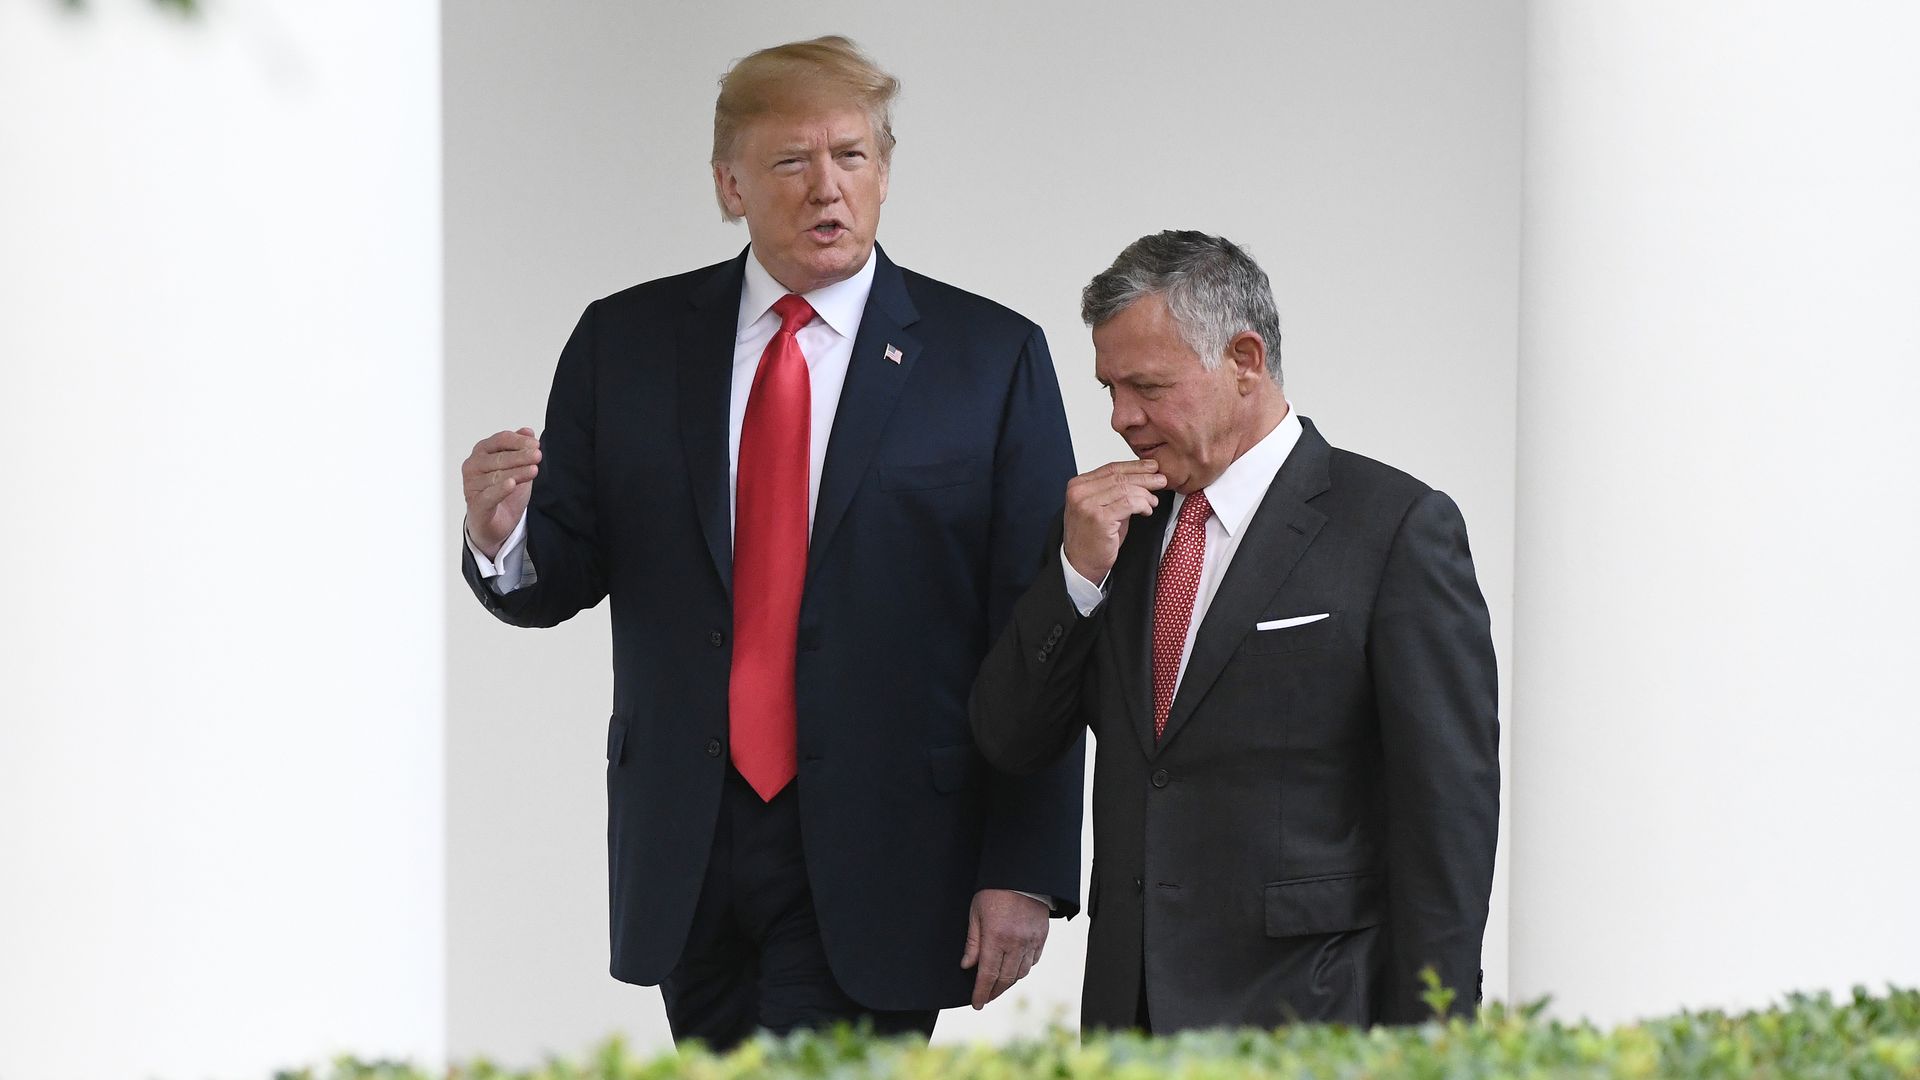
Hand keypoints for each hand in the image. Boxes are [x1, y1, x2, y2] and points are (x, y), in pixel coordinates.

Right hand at [461, 427, 540, 558]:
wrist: (497, 523)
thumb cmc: (505, 492)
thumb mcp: (517, 467)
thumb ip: (520, 448)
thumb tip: (528, 431)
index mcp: (482, 451)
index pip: (501, 440)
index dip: (519, 441)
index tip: (536, 444)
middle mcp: (473, 465)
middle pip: (499, 457)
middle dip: (521, 456)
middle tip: (538, 455)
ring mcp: (471, 485)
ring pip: (497, 476)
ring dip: (517, 472)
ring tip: (534, 470)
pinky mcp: (476, 504)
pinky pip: (488, 495)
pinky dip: (500, 490)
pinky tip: (511, 485)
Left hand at [960, 888, 1049, 1009]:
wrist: (1022, 875)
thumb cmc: (994, 892)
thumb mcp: (976, 914)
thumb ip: (973, 942)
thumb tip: (967, 966)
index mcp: (996, 938)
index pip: (987, 975)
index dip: (981, 992)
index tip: (977, 1004)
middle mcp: (1016, 943)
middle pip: (1005, 979)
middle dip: (994, 991)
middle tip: (986, 998)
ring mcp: (1031, 941)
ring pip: (1021, 973)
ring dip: (1009, 982)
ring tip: (999, 985)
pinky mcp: (1042, 937)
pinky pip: (1033, 961)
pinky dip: (1023, 969)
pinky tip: (1015, 969)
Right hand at [1062, 459, 1165, 583]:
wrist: (1080, 565)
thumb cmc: (1091, 539)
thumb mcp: (1102, 508)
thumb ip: (1116, 493)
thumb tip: (1142, 480)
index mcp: (1078, 486)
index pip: (1111, 468)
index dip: (1134, 466)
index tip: (1151, 467)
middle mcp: (1079, 492)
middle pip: (1119, 477)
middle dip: (1145, 477)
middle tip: (1161, 480)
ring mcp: (1087, 504)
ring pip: (1126, 489)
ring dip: (1145, 495)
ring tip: (1154, 501)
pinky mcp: (1098, 518)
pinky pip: (1129, 503)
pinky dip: (1142, 505)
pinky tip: (1147, 510)